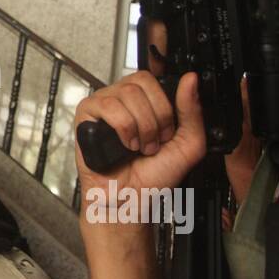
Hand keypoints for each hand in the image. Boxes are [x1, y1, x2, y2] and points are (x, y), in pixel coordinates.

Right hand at [74, 70, 205, 198]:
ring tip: (138, 147)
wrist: (130, 200)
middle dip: (154, 118)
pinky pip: (108, 105)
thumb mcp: (187, 144)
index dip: (164, 105)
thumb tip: (191, 79)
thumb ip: (192, 111)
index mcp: (143, 100)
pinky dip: (123, 127)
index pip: (153, 78)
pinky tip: (124, 144)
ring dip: (140, 126)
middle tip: (152, 143)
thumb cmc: (153, 176)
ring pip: (126, 93)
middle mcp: (122, 98)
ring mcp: (102, 104)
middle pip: (140, 82)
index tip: (167, 132)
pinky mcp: (86, 114)